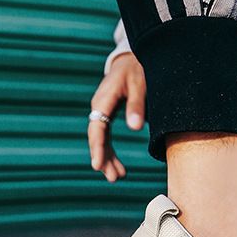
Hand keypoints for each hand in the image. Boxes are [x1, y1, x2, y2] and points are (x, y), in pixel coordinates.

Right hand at [88, 53, 145, 181]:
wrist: (130, 58)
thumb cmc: (136, 69)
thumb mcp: (140, 84)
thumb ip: (136, 105)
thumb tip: (134, 129)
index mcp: (104, 99)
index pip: (98, 127)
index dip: (98, 147)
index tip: (97, 165)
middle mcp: (98, 106)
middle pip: (97, 136)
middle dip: (103, 158)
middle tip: (113, 178)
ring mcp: (101, 111)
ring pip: (100, 139)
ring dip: (107, 158)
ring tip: (117, 177)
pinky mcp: (107, 113)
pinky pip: (105, 135)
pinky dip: (110, 151)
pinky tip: (118, 166)